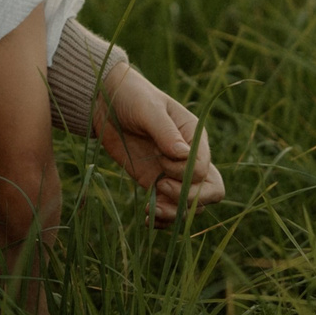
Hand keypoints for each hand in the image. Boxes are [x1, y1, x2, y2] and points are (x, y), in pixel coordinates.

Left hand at [92, 67, 223, 224]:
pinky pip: (169, 208)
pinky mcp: (154, 182)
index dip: (184, 173)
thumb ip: (165, 132)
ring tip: (152, 210)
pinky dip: (163, 219)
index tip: (159, 156)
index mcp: (194, 137)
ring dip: (175, 213)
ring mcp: (172, 173)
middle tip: (161, 187)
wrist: (106, 101)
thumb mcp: (148, 109)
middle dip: (188, 199)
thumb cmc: (132, 96)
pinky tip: (148, 218)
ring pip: (191, 206)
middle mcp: (189, 158)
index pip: (205, 170)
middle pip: (209, 192)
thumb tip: (183, 156)